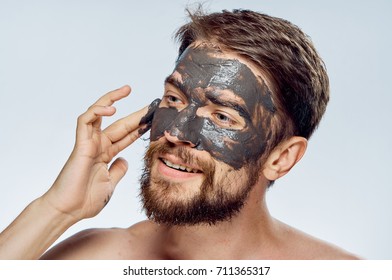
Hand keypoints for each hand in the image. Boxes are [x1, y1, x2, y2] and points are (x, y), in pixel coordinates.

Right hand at [42, 85, 155, 221]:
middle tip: (151, 103)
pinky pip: (85, 121)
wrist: (69, 210)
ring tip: (127, 89)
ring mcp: (89, 143)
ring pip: (98, 113)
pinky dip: (97, 111)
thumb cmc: (86, 200)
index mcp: (106, 154)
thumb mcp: (110, 183)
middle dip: (135, 114)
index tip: (154, 120)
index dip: (140, 127)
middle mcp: (98, 146)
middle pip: (119, 124)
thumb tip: (124, 160)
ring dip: (112, 99)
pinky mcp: (80, 144)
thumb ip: (118, 170)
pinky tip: (111, 108)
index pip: (126, 136)